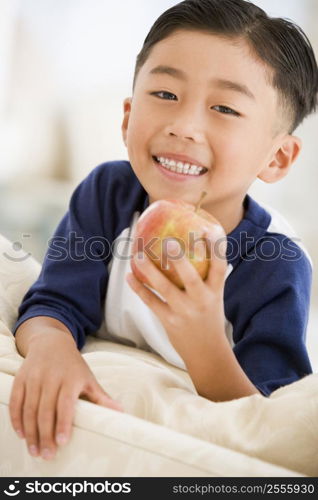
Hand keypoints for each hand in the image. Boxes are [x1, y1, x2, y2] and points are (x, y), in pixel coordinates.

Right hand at [9, 327, 122, 459]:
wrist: (52, 342)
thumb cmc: (73, 365)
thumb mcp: (88, 378)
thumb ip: (101, 397)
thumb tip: (120, 412)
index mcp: (71, 378)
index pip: (65, 403)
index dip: (63, 422)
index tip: (63, 441)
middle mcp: (51, 377)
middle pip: (45, 410)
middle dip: (45, 435)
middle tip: (47, 454)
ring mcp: (34, 377)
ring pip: (29, 408)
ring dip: (31, 431)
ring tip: (34, 450)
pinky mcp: (21, 378)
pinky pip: (16, 401)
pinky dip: (16, 419)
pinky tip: (21, 433)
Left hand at [126, 231, 227, 362]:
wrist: (207, 353)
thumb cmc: (209, 318)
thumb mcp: (215, 297)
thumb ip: (207, 277)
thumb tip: (196, 247)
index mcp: (216, 292)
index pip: (220, 267)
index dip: (216, 248)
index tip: (208, 230)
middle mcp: (201, 301)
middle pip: (190, 277)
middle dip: (179, 260)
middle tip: (168, 242)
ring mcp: (184, 312)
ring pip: (164, 289)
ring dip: (150, 271)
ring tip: (137, 255)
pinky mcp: (169, 321)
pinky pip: (151, 302)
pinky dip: (139, 288)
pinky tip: (129, 276)